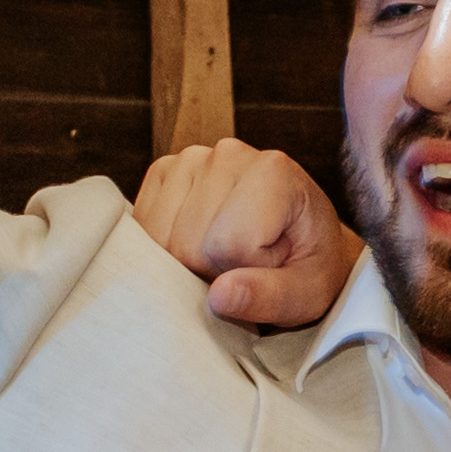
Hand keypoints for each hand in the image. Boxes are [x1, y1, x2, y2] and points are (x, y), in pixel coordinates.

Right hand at [132, 138, 356, 329]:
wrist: (303, 240)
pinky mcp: (164, 171)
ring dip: (187, 262)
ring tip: (227, 253)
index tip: (272, 266)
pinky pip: (141, 227)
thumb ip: (268, 297)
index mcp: (273, 172)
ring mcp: (190, 158)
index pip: (226, 245)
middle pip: (186, 243)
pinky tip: (199, 243)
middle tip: (248, 264)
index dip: (244, 273)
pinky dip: (164, 249)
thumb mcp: (306, 294)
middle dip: (212, 271)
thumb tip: (219, 297)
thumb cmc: (308, 266)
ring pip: (158, 239)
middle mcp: (228, 153)